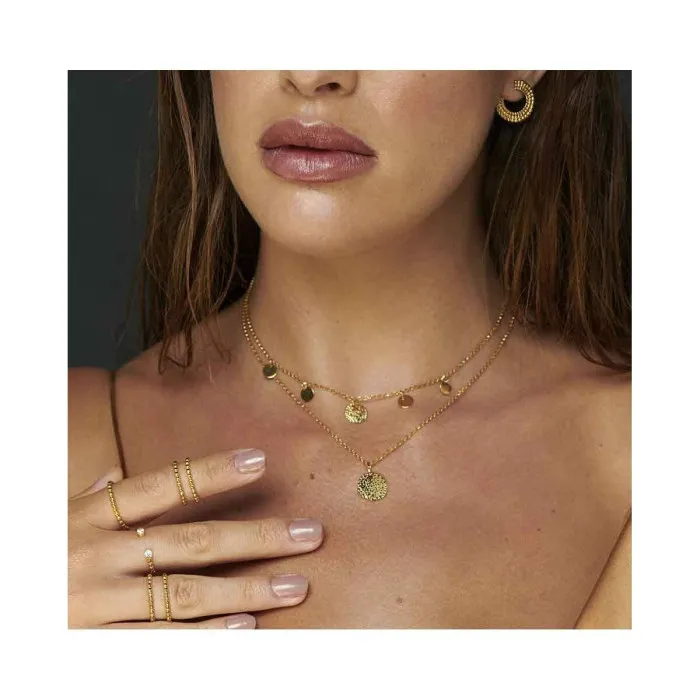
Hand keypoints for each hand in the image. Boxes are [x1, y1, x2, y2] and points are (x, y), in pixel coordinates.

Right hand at [68, 448, 322, 627]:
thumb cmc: (26, 557)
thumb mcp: (48, 521)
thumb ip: (85, 499)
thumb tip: (112, 476)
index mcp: (88, 516)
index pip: (161, 486)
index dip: (212, 472)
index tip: (259, 462)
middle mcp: (96, 555)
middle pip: (191, 542)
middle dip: (255, 537)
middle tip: (309, 535)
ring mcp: (96, 604)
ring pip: (184, 594)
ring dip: (245, 590)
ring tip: (294, 585)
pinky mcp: (92, 648)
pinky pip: (156, 643)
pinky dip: (202, 639)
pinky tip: (243, 631)